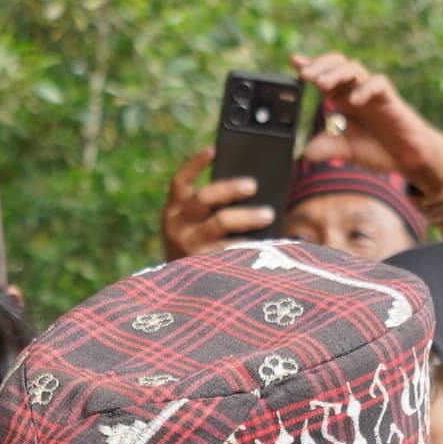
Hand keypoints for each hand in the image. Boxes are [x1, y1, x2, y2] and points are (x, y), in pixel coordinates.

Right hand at [160, 149, 275, 260]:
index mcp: (174, 211)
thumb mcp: (194, 226)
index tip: (214, 149)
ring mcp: (189, 246)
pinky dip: (250, 243)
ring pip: (220, 222)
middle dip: (229, 188)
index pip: (180, 182)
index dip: (195, 164)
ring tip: (269, 214)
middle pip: (204, 198)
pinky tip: (267, 242)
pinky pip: (231, 249)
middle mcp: (177, 227)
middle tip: (253, 185)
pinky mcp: (204, 266)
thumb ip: (210, 208)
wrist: (180, 294)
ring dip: (247, 215)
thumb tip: (249, 187)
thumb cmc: (198, 249)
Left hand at [291, 51, 442, 197]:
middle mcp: (357, 92)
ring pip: (354, 69)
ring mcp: (373, 94)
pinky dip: (365, 89)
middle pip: (337, 65)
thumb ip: (327, 149)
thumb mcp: (346, 150)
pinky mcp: (390, 100)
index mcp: (344, 100)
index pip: (325, 77)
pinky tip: (354, 100)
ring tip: (322, 84)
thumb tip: (304, 154)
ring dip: (336, 74)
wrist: (409, 159)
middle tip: (304, 75)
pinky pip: (378, 84)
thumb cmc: (380, 149)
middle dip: (320, 66)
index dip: (310, 67)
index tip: (294, 61)